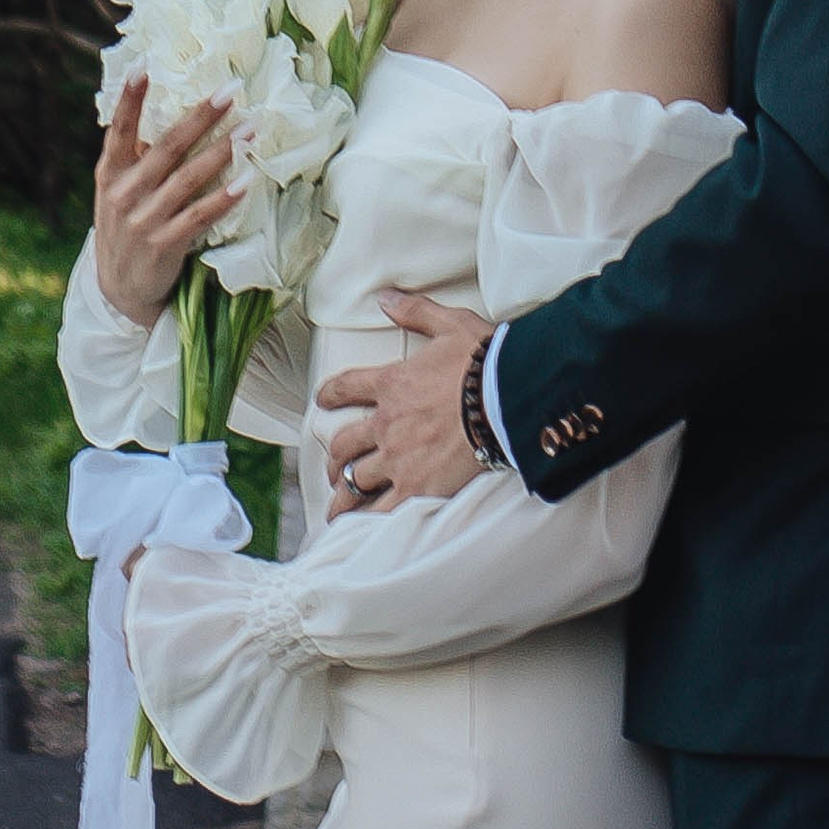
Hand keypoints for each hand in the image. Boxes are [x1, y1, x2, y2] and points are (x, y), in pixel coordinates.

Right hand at [91, 76, 240, 328]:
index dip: (130, 99)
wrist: (119, 291)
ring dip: (223, 151)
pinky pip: (199, 215)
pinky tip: (246, 180)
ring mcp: (143, 220)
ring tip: (251, 129)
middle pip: (167, 146)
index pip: (118, 130)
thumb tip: (169, 111)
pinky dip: (224, 197)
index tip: (143, 65)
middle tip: (231, 90)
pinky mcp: (164, 245)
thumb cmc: (126, 227)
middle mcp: (123, 194)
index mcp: (109, 174)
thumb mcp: (117, 192)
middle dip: (202, 116)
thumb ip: (136, 158)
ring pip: (189, 178)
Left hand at [317, 292, 487, 510]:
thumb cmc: (484, 361)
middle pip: (344, 443)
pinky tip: (359, 530)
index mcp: (392, 383)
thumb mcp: (450, 324)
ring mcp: (398, 458)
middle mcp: (386, 423)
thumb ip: (416, 311)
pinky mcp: (416, 487)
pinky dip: (367, 522)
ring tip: (338, 507)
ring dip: (343, 494)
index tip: (323, 401)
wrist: (506, 398)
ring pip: (355, 481)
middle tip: (334, 467)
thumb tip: (386, 298)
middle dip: (335, 457)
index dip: (330, 395)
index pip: (346, 388)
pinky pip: (381, 510)